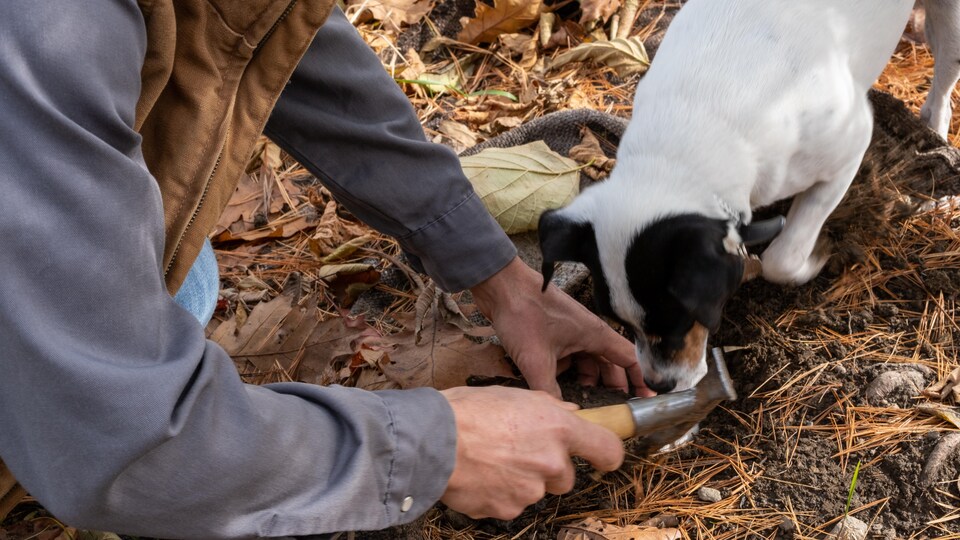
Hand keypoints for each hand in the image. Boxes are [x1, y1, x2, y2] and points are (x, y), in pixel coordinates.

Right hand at [439, 385, 623, 518]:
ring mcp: (531, 490)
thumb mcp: (513, 394)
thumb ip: (549, 407)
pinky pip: (512, 504)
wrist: (431, 440)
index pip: (607, 449)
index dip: (607, 454)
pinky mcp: (509, 510)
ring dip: (521, 479)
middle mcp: (551, 462)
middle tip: (518, 450)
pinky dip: (500, 493)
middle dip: (547, 468)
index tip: (600, 456)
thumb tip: (572, 414)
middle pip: (566, 476)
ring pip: (536, 490)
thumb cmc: (468, 410)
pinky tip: (481, 475)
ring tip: (490, 459)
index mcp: (558, 428)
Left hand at [470, 257, 653, 397]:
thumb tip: (561, 417)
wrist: (500, 287)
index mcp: (595, 335)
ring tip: (582, 402)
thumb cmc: (523, 314)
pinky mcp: (554, 333)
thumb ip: (550, 392)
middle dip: (610, 387)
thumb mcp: (537, 361)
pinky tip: (553, 385)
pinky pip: (569, 357)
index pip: (630, 360)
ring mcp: (570, 333)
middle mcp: (588, 333)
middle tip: (609, 409)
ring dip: (586, 381)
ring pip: (587, 362)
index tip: (644, 400)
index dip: (640, 380)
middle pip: (609, 364)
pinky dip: (566, 371)